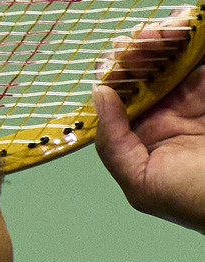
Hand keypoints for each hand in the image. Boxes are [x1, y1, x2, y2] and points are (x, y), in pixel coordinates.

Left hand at [92, 6, 204, 232]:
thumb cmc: (194, 201)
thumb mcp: (142, 183)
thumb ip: (113, 144)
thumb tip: (98, 96)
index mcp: (144, 137)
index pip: (121, 98)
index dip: (114, 76)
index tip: (111, 60)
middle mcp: (169, 114)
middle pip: (145, 72)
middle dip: (137, 52)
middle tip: (137, 40)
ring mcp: (195, 100)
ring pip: (173, 58)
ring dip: (163, 40)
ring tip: (158, 31)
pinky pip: (201, 58)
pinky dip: (193, 39)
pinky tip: (182, 28)